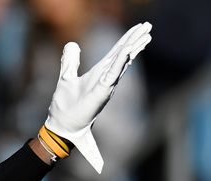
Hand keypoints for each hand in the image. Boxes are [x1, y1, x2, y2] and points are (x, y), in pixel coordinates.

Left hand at [43, 22, 152, 172]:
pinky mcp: (102, 92)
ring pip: (122, 62)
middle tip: (148, 25)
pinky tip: (127, 50)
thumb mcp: (66, 77)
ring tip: (146, 35)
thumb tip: (72, 44)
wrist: (62, 126)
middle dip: (136, 40)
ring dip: (133, 48)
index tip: (140, 27)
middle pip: (124, 54)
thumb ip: (70, 61)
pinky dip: (120, 62)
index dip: (128, 39)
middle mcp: (106, 78)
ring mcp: (106, 85)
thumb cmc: (66, 106)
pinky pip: (112, 74)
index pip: (116, 52)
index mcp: (100, 73)